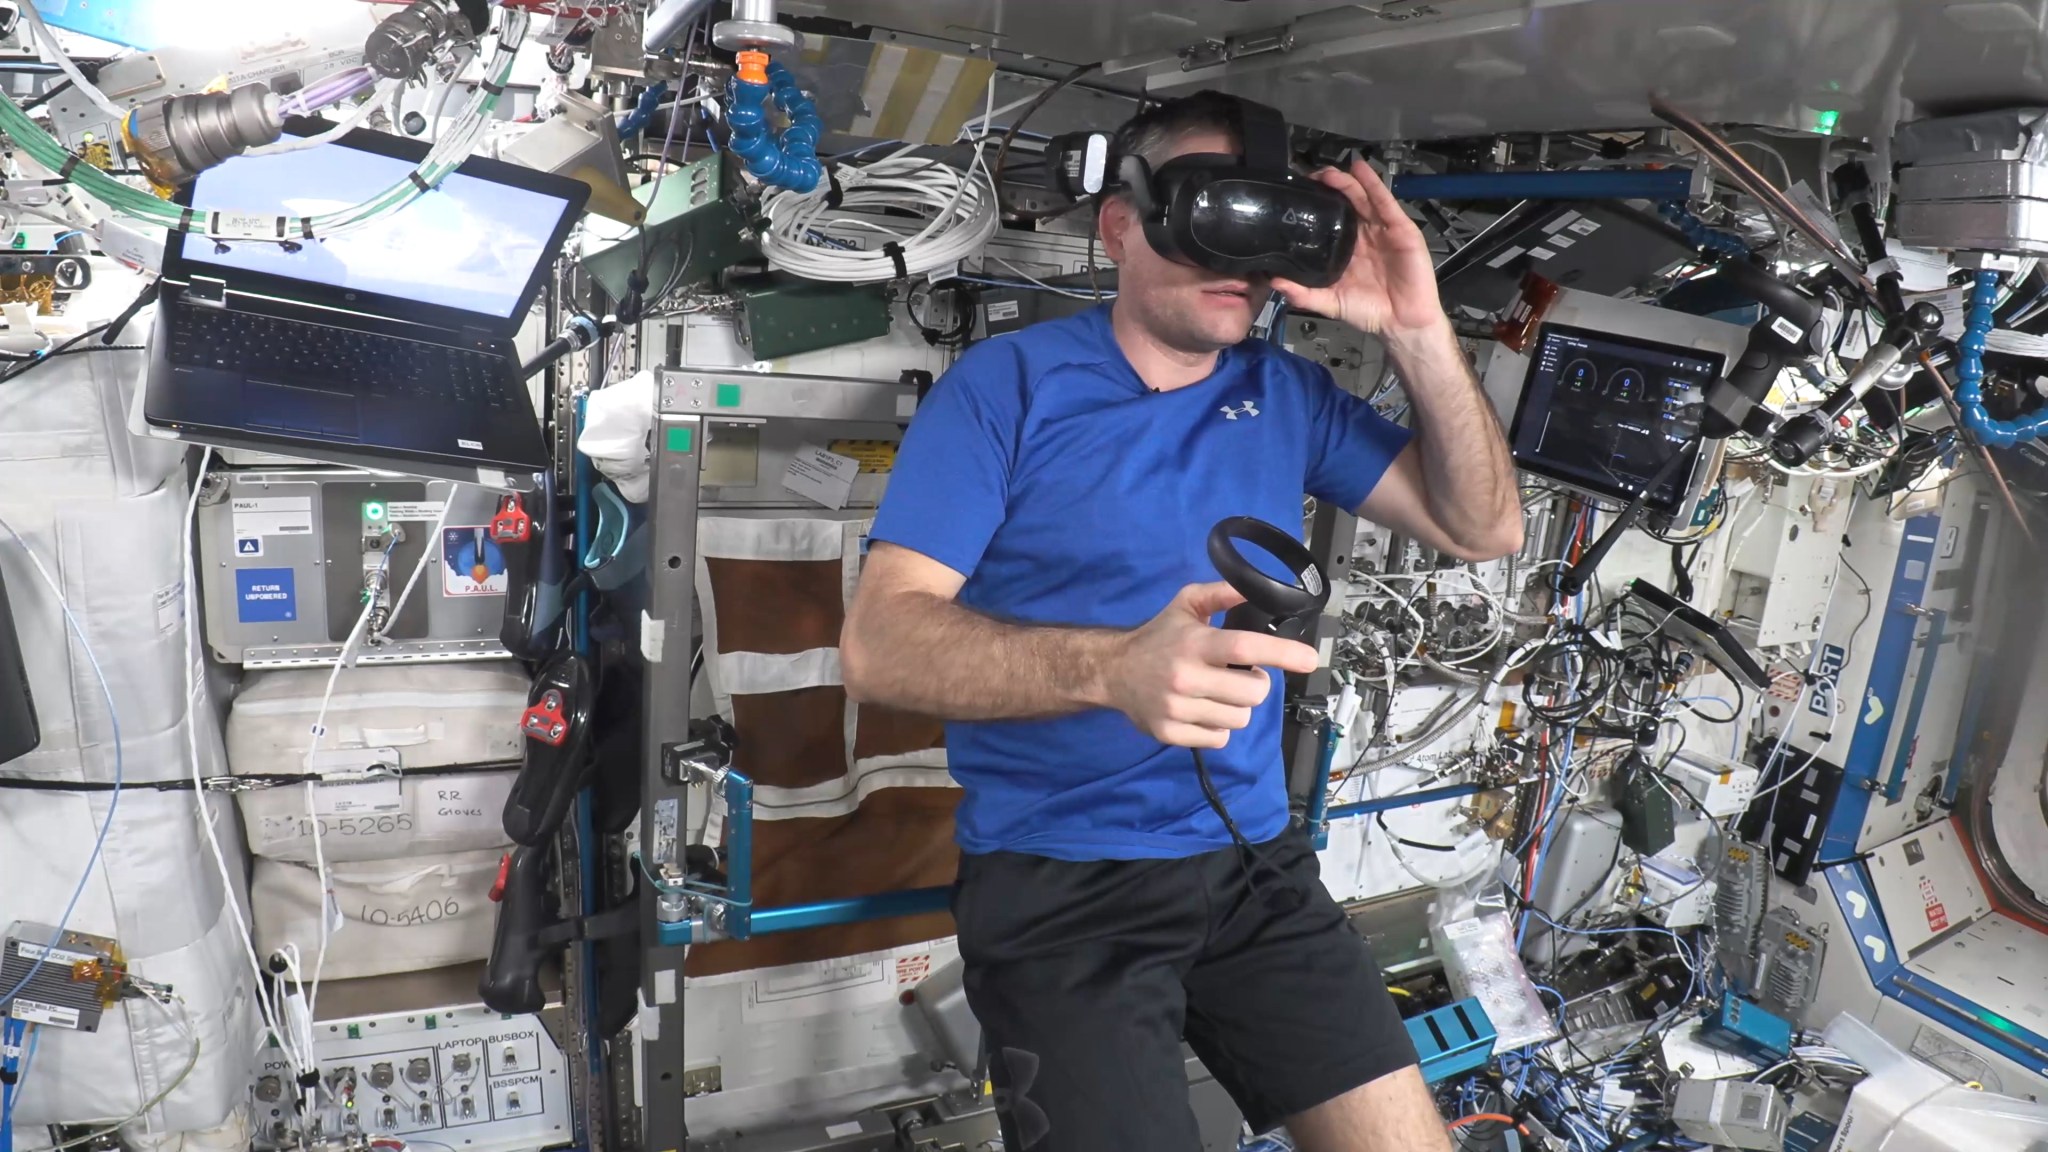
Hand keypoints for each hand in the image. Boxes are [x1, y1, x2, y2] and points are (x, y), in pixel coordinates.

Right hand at [1105, 582, 1320, 748]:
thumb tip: (1256, 588)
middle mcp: (1185, 677)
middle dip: (1257, 685)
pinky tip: (1202, 710)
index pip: (1244, 648)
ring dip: (1237, 707)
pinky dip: (1217, 727)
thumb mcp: (1186, 604)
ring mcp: (1177, 709)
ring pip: (1239, 719)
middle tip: (1241, 676)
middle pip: (1252, 693)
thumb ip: (1221, 594)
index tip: (1308, 659)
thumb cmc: (1158, 637)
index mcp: (1194, 643)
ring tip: (1218, 693)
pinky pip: (1219, 738)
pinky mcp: (1169, 734)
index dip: (1282, 654)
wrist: (1113, 670)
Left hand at [1271, 158, 1446, 343]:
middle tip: (1309, 176)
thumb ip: (1304, 294)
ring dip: (1346, 181)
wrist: (1403, 322)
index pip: (1329, 219)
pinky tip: (1361, 168)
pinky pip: (1385, 202)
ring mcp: (1382, 230)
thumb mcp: (1330, 303)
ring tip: (1329, 171)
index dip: (1316, 205)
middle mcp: (1364, 235)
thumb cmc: (1370, 312)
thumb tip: (1275, 283)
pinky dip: (1373, 184)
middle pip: (1345, 203)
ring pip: (1363, 198)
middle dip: (1329, 187)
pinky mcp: (1401, 229)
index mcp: (1347, 249)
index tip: (1296, 193)